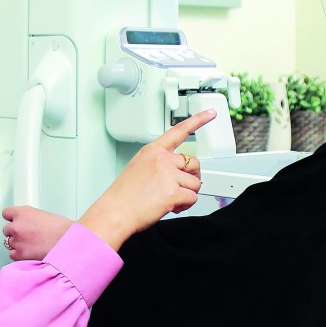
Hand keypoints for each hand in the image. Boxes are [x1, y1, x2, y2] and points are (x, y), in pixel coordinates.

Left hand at [2, 206, 75, 261]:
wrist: (70, 243)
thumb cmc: (63, 230)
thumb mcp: (44, 216)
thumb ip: (31, 218)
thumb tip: (28, 225)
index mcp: (23, 212)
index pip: (6, 213)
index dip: (12, 219)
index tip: (15, 222)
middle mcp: (17, 225)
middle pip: (6, 229)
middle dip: (15, 232)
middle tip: (27, 235)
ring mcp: (17, 240)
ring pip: (9, 243)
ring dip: (18, 244)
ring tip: (32, 245)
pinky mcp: (20, 254)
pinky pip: (12, 255)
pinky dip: (19, 255)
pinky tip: (30, 253)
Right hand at [78, 109, 214, 250]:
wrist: (114, 213)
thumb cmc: (123, 196)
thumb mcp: (137, 168)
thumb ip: (158, 165)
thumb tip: (176, 173)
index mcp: (152, 151)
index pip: (179, 131)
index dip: (198, 120)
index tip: (210, 113)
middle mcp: (162, 159)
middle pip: (193, 163)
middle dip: (191, 177)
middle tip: (180, 187)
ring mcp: (168, 175)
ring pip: (195, 183)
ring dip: (186, 194)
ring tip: (169, 199)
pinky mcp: (173, 192)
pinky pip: (192, 198)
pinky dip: (185, 205)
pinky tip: (171, 206)